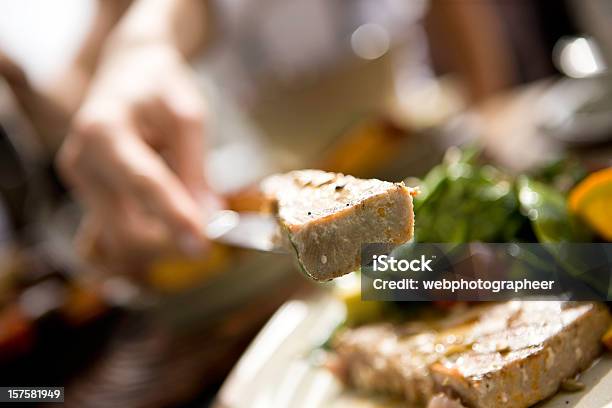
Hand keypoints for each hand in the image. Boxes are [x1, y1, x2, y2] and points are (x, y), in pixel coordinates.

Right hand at [58, 44, 217, 270]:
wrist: (128, 72)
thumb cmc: (160, 88)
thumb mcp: (188, 117)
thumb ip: (195, 168)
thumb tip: (207, 217)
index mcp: (105, 130)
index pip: (144, 183)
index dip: (174, 217)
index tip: (202, 245)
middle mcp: (82, 158)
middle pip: (124, 226)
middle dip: (168, 239)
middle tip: (208, 234)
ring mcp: (79, 179)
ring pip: (121, 236)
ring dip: (159, 235)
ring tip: (186, 205)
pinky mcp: (86, 192)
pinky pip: (117, 228)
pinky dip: (147, 228)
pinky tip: (166, 209)